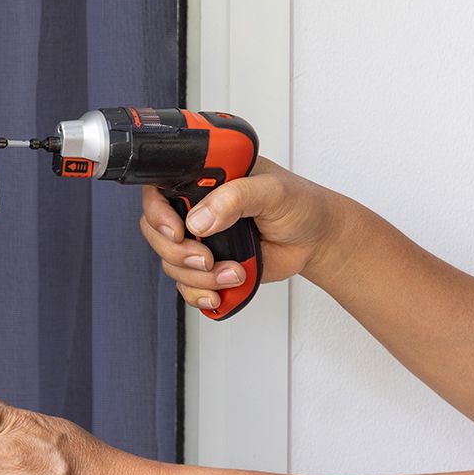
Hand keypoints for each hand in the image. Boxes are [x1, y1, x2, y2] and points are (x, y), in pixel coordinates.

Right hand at [137, 157, 360, 311]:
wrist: (316, 240)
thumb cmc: (300, 205)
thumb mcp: (273, 191)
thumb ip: (236, 197)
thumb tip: (200, 220)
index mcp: (206, 181)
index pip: (159, 190)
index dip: (157, 213)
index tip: (176, 231)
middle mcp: (196, 209)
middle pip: (157, 233)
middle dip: (177, 253)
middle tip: (206, 258)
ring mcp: (201, 240)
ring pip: (171, 264)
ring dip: (198, 277)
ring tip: (233, 273)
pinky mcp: (209, 266)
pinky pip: (186, 286)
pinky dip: (200, 293)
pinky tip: (222, 289)